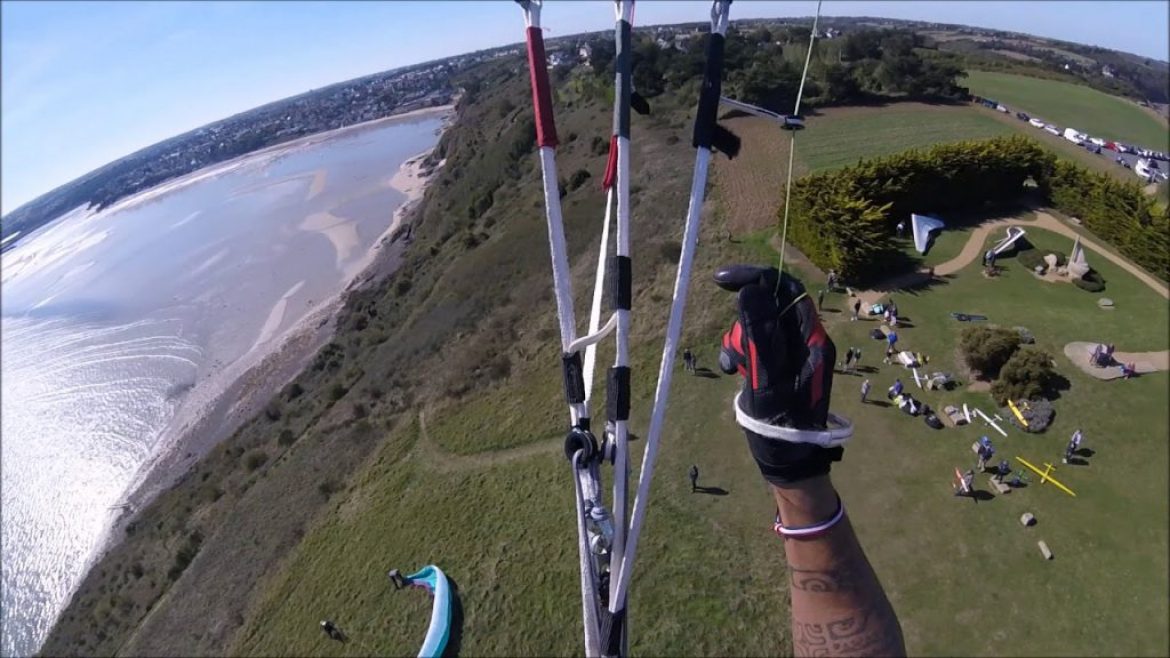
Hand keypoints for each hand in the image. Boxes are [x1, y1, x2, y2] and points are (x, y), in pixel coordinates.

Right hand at [715, 265, 842, 484]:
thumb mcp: (767, 379)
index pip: (787, 289)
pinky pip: (757, 344)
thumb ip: (761, 335)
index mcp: (812, 339)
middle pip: (769, 306)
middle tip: (735, 356)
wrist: (789, 460)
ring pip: (758, 325)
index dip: (756, 278)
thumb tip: (751, 290)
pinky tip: (735, 373)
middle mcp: (807, 341)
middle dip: (744, 322)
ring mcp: (794, 352)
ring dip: (740, 342)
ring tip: (735, 370)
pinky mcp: (781, 363)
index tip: (721, 281)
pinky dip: (742, 354)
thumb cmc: (782, 425)